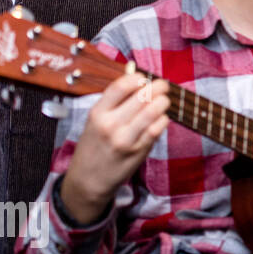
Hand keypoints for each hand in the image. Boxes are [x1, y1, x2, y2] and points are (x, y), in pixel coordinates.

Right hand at [63, 73, 170, 222]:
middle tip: (163, 86)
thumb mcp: (95, 120)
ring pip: (152, 111)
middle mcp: (110, 125)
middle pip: (141, 96)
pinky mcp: (138, 151)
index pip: (121, 86)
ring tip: (164, 100)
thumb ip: (113, 100)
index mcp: (97, 113)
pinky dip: (163, 120)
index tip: (144, 78)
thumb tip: (133, 73)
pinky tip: (162, 118)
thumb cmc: (94, 145)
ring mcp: (125, 139)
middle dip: (157, 87)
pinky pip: (157, 129)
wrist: (88, 180)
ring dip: (163, 102)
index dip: (137, 78)